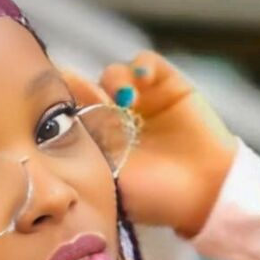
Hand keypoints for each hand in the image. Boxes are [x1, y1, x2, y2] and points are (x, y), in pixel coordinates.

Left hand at [60, 51, 238, 237]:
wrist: (203, 193)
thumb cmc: (153, 197)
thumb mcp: (109, 178)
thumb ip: (85, 151)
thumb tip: (55, 126)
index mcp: (96, 141)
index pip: (69, 112)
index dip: (63, 104)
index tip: (62, 108)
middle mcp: (114, 117)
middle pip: (87, 87)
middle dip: (85, 89)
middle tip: (95, 102)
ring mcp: (140, 100)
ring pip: (114, 75)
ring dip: (114, 82)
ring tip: (126, 100)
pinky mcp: (166, 84)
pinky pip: (145, 62)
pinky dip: (141, 65)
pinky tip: (143, 79)